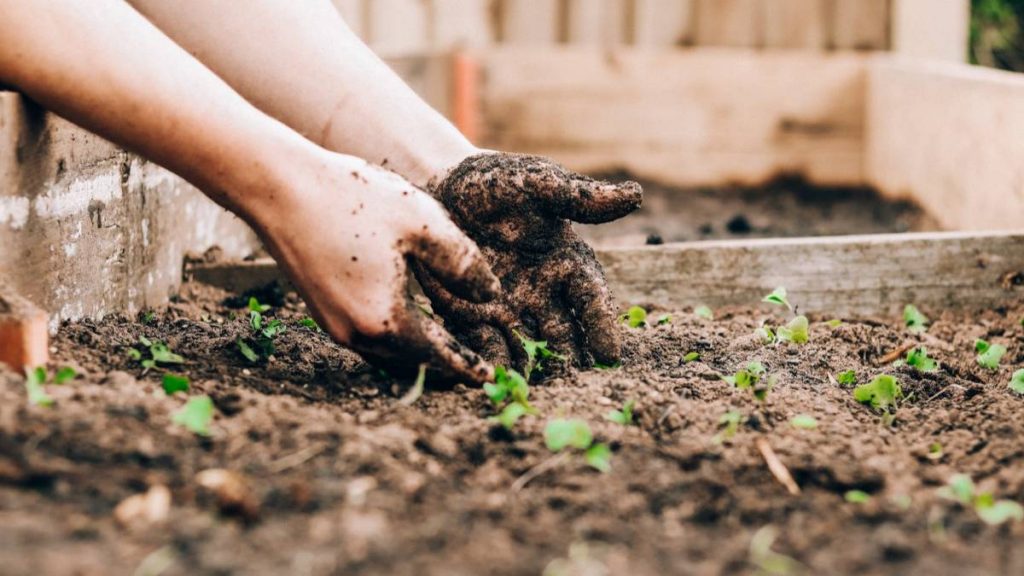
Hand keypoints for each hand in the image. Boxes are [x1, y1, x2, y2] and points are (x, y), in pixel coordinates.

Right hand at [249, 152, 500, 383]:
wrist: (279, 187)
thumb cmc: (353, 199)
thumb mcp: (422, 223)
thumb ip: (463, 263)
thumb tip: (490, 295)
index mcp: (386, 320)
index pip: (438, 355)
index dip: (467, 366)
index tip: (488, 378)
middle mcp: (356, 334)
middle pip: (411, 362)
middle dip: (444, 366)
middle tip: (473, 368)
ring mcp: (334, 324)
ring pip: (387, 353)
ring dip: (418, 354)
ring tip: (447, 348)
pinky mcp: (321, 310)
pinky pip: (368, 338)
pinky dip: (394, 338)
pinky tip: (408, 321)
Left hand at [417, 153, 641, 369]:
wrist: (440, 187)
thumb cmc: (496, 182)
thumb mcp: (537, 183)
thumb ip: (579, 197)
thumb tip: (635, 195)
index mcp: (567, 263)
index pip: (592, 299)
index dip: (602, 326)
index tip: (610, 354)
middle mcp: (544, 294)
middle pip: (565, 335)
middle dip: (571, 361)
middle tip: (576, 386)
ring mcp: (510, 309)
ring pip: (529, 348)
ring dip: (534, 371)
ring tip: (537, 394)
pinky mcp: (473, 318)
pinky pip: (486, 346)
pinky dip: (492, 364)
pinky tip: (493, 381)